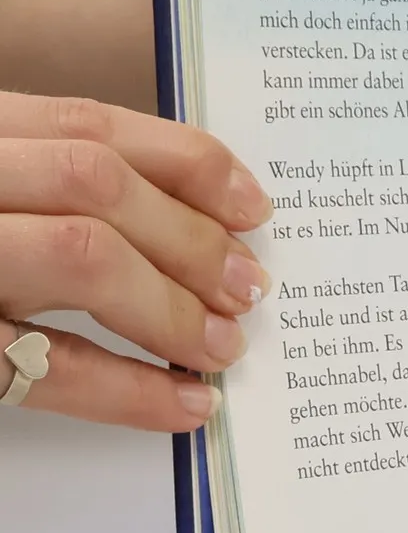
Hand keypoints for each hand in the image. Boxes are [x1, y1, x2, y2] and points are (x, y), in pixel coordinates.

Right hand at [0, 91, 271, 430]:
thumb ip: (31, 182)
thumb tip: (174, 226)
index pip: (89, 126)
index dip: (186, 164)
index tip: (252, 203)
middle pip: (97, 187)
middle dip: (191, 239)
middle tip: (250, 287)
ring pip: (79, 255)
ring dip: (171, 305)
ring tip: (224, 344)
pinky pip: (43, 364)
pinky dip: (127, 389)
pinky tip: (183, 405)